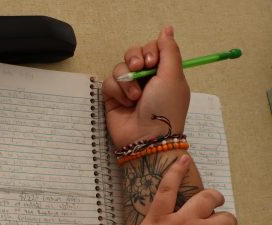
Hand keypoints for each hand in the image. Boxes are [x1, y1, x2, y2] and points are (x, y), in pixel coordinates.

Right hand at [102, 26, 190, 148]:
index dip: (149, 50)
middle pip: (133, 54)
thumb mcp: (173, 76)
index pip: (152, 48)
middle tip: (138, 69)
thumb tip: (167, 28)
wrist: (146, 138)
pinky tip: (125, 103)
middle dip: (134, 59)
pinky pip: (109, 82)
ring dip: (126, 81)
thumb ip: (169, 50)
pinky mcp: (114, 98)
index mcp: (164, 72)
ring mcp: (129, 88)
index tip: (151, 61)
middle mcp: (146, 78)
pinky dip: (117, 91)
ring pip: (119, 68)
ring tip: (135, 97)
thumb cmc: (164, 109)